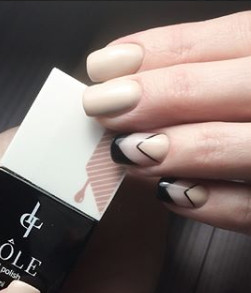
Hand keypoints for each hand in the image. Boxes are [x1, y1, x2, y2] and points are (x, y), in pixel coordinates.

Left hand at [82, 11, 250, 233]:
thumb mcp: (230, 86)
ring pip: (242, 148)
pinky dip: (206, 203)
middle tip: (102, 107)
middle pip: (237, 87)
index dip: (157, 52)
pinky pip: (247, 208)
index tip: (101, 67)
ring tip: (126, 151)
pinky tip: (167, 193)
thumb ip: (189, 82)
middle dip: (159, 96)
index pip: (225, 40)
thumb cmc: (241, 119)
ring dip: (177, 150)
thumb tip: (118, 94)